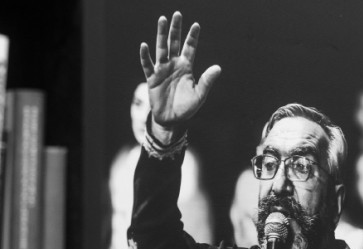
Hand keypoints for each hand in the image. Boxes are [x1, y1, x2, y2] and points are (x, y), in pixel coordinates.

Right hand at [139, 12, 220, 141]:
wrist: (171, 120)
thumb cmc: (187, 107)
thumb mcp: (200, 95)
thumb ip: (207, 81)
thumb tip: (218, 67)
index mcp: (186, 67)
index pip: (189, 48)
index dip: (192, 37)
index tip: (196, 25)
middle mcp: (174, 65)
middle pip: (174, 43)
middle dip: (176, 29)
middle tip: (177, 14)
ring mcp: (162, 70)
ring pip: (161, 49)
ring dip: (161, 35)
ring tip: (162, 20)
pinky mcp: (152, 78)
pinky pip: (147, 65)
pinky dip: (145, 56)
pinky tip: (144, 45)